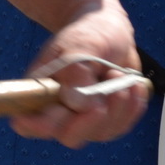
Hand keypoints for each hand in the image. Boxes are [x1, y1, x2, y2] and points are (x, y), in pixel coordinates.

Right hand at [11, 0, 149, 147]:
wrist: (107, 28)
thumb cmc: (86, 32)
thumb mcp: (80, 43)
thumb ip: (75, 70)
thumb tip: (78, 103)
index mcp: (40, 93)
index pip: (30, 124)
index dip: (42, 125)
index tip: (64, 109)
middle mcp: (60, 112)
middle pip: (70, 136)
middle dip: (91, 118)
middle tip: (109, 91)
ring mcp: (84, 119)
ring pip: (100, 133)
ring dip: (117, 105)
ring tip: (118, 73)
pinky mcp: (108, 119)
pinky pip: (121, 126)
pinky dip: (133, 106)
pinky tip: (134, 84)